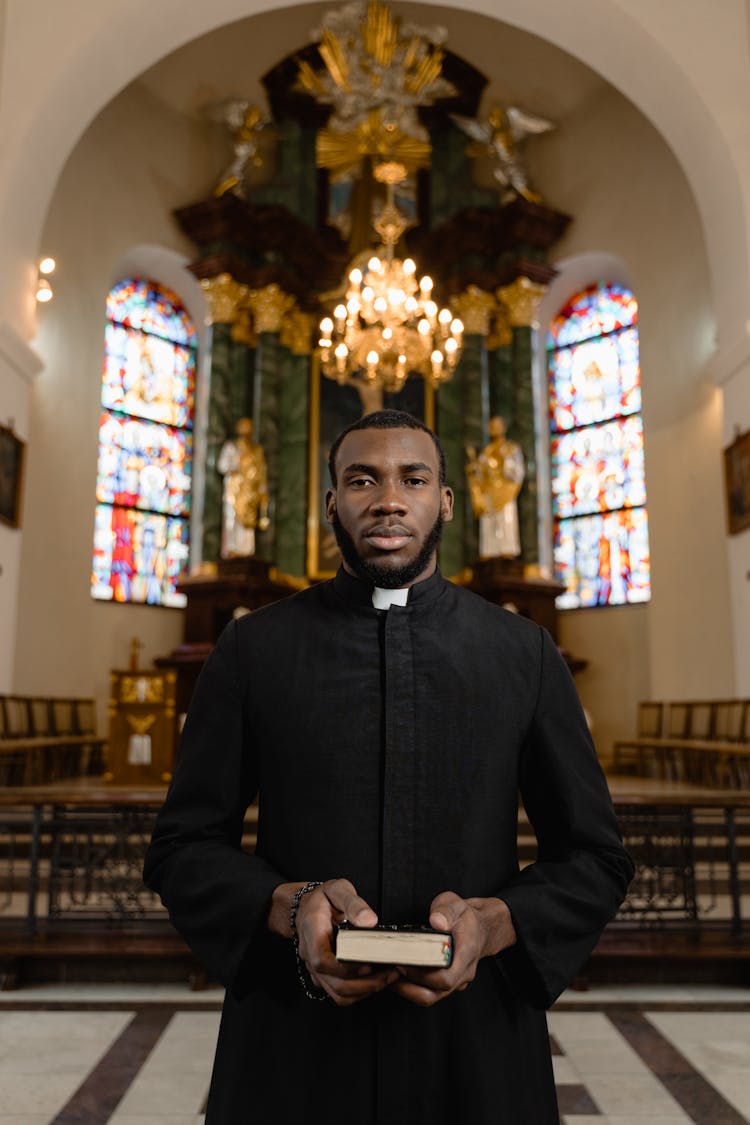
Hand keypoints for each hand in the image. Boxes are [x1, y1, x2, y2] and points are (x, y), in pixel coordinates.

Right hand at [270, 879, 399, 1006]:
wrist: (305, 907)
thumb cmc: (322, 899)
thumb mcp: (337, 889)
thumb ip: (353, 903)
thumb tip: (370, 921)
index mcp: (312, 933)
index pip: (322, 960)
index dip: (345, 968)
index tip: (369, 964)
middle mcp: (311, 956)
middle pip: (334, 984)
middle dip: (365, 983)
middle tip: (391, 972)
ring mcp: (316, 970)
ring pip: (338, 994)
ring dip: (365, 991)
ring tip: (389, 977)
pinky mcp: (324, 977)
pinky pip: (340, 994)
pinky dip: (360, 993)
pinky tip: (377, 981)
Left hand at [389, 892, 516, 1007]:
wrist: (480, 927)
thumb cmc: (465, 916)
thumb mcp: (455, 904)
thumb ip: (445, 911)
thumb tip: (437, 922)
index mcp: (466, 953)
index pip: (446, 977)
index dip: (422, 974)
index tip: (403, 962)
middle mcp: (463, 973)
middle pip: (435, 992)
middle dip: (408, 985)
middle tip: (389, 969)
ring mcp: (456, 981)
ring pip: (431, 996)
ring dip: (408, 989)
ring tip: (390, 973)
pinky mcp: (447, 984)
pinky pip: (430, 992)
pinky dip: (412, 987)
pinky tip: (398, 973)